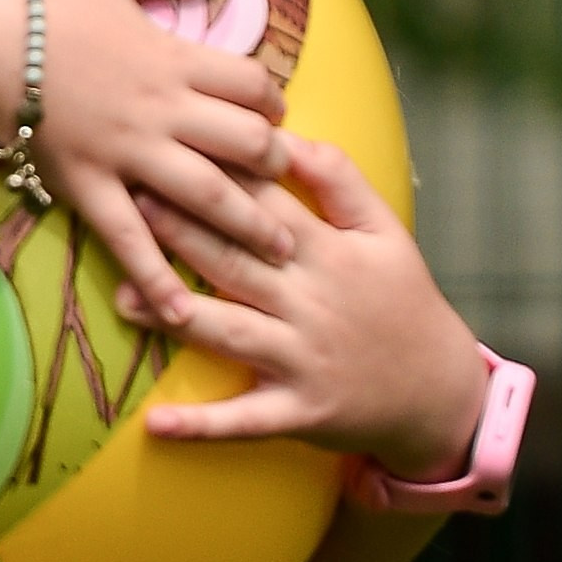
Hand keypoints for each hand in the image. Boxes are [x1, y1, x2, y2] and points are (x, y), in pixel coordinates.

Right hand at [27, 0, 294, 330]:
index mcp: (172, 57)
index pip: (249, 83)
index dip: (272, 99)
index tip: (275, 113)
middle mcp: (162, 109)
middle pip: (244, 142)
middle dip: (275, 163)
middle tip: (286, 181)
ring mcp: (127, 152)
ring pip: (206, 195)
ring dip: (248, 225)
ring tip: (279, 251)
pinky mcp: (88, 184)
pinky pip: (129, 239)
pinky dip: (158, 278)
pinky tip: (182, 313)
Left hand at [114, 134, 489, 476]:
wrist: (440, 393)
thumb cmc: (402, 301)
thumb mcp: (386, 231)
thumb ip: (340, 180)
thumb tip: (287, 136)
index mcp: (329, 254)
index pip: (267, 205)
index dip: (221, 176)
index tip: (174, 148)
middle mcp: (310, 304)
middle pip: (235, 261)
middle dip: (182, 231)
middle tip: (130, 200)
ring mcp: (302, 360)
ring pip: (229, 333)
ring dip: (173, 316)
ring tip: (122, 297)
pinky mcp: (298, 412)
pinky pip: (244, 421)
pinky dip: (202, 425)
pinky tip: (155, 424)